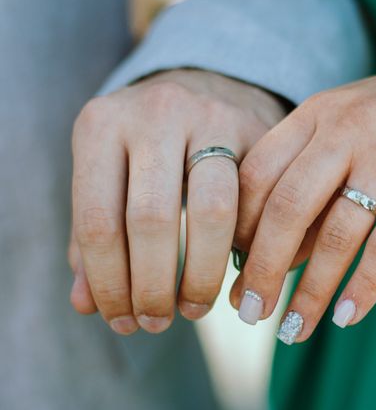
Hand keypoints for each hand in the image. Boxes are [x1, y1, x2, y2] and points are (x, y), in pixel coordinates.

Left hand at [69, 69, 285, 333]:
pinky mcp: (256, 130)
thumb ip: (92, 236)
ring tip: (194, 308)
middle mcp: (154, 112)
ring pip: (212, 213)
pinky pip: (252, 203)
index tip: (122, 321)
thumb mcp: (109, 176)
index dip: (110, 284)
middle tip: (159, 323)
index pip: (98, 220)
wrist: (207, 87)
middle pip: (152, 219)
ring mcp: (210, 116)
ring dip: (203, 275)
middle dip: (155, 287)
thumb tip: (85, 305)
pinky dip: (241, 249)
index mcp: (101, 125)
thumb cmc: (147, 146)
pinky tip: (229, 273)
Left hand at [231, 60, 375, 341]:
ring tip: (292, 331)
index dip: (236, 227)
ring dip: (309, 291)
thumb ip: (309, 179)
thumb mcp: (350, 129)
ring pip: (336, 235)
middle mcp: (347, 130)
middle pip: (286, 208)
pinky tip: (346, 316)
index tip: (229, 269)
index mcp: (318, 114)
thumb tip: (270, 252)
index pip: (256, 174)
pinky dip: (363, 287)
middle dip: (261, 269)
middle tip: (247, 312)